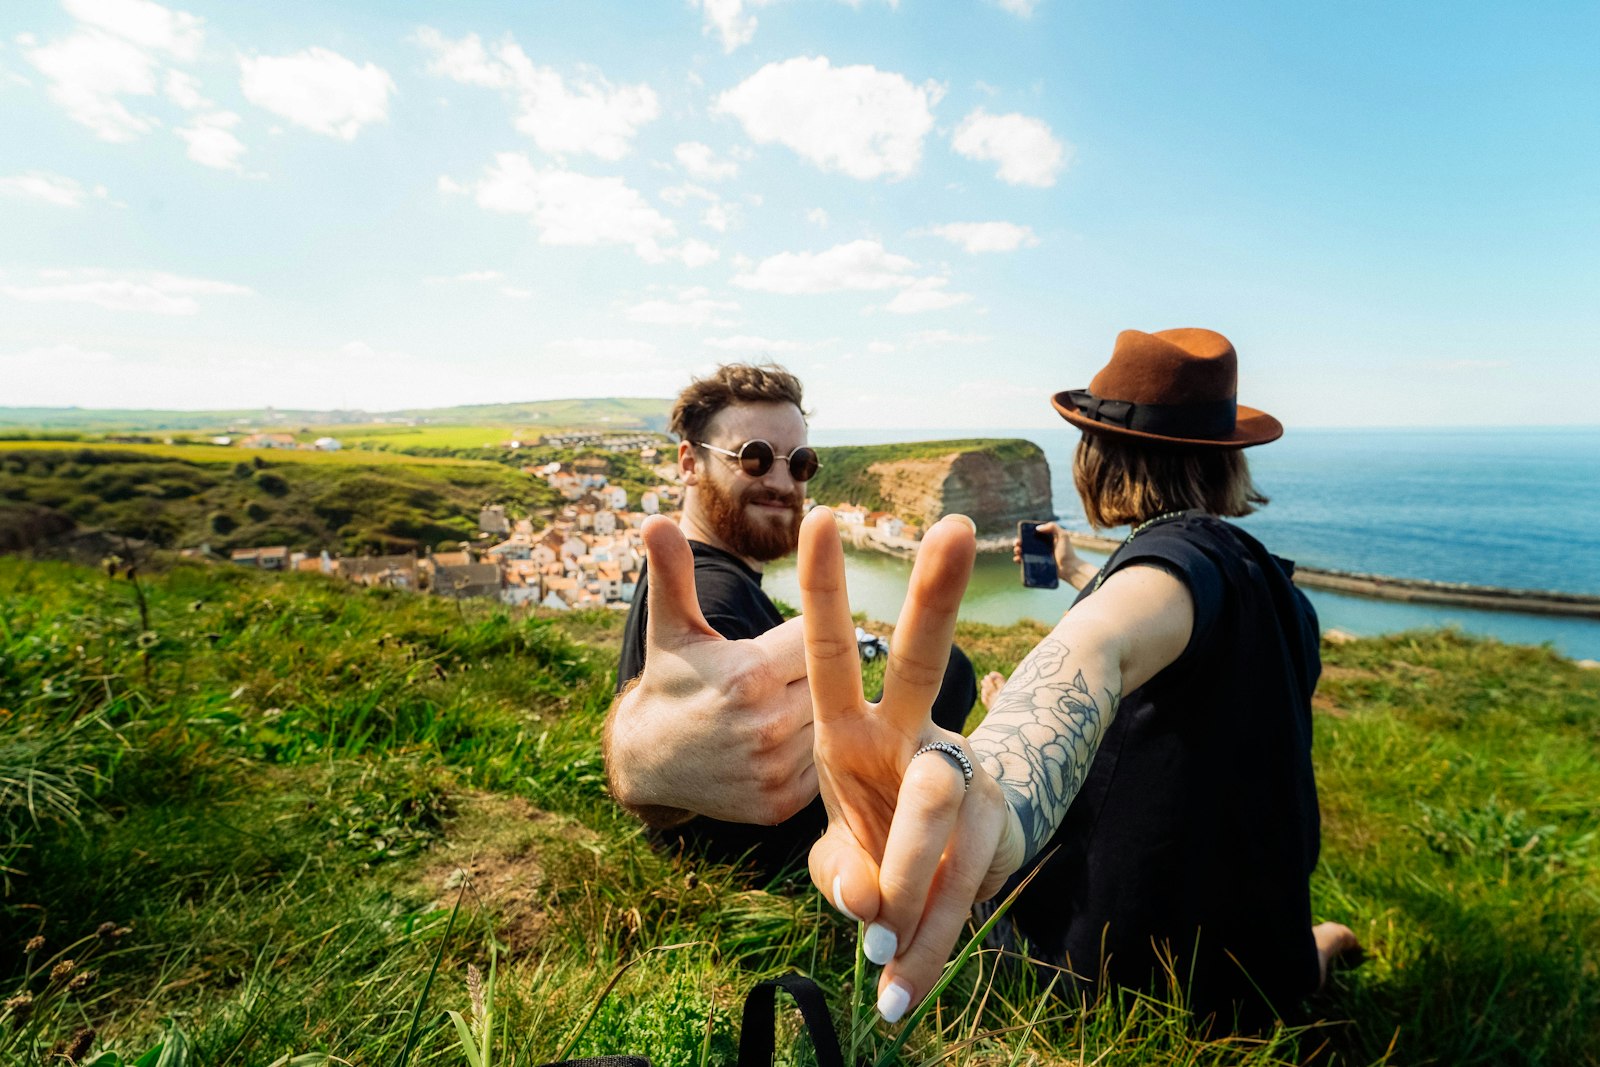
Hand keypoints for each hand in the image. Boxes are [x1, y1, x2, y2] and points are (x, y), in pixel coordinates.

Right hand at [603, 516, 814, 826]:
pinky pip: (821, 766)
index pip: (816, 636)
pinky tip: (785, 741)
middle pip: (828, 680)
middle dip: (811, 673)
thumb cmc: (670, 680)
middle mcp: (766, 724)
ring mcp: (774, 768)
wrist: (647, 761)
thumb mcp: (672, 627)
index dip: (801, 635)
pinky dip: (811, 752)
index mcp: (749, 674)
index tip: (789, 636)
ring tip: (788, 706)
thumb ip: (675, 572)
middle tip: (793, 673)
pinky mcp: (780, 804)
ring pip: (828, 723)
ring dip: (817, 713)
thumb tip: (654, 518)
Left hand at [799, 509, 1025, 1022]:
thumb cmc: (874, 841)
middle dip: (937, 595)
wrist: (948, 869)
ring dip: (904, 881)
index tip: (819, 517)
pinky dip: (922, 951)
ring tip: (877, 952)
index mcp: (848, 728)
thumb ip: (839, 876)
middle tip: (956, 526)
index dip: (827, 589)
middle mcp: (909, 736)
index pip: (833, 652)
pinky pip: (954, 889)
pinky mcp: (989, 832)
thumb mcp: (835, 854)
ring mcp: (955, 778)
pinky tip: (896, 998)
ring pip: (939, 806)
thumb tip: (873, 910)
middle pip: (927, 660)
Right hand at [1014, 521, 1092, 589]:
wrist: (1069, 568)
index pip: (1033, 535)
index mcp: (1046, 539)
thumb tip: (1037, 528)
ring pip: (1024, 552)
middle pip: (1026, 543)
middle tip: (1017, 543)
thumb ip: (1053, 527)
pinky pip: (1025, 562)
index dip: (1025, 534)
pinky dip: (1019, 560)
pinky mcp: (1037, 565)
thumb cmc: (1067, 552)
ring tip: (1017, 551)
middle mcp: (1040, 547)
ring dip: (1017, 550)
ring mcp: (1038, 556)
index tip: (1020, 534)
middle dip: (1019, 542)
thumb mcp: (1063, 536)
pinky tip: (1017, 559)